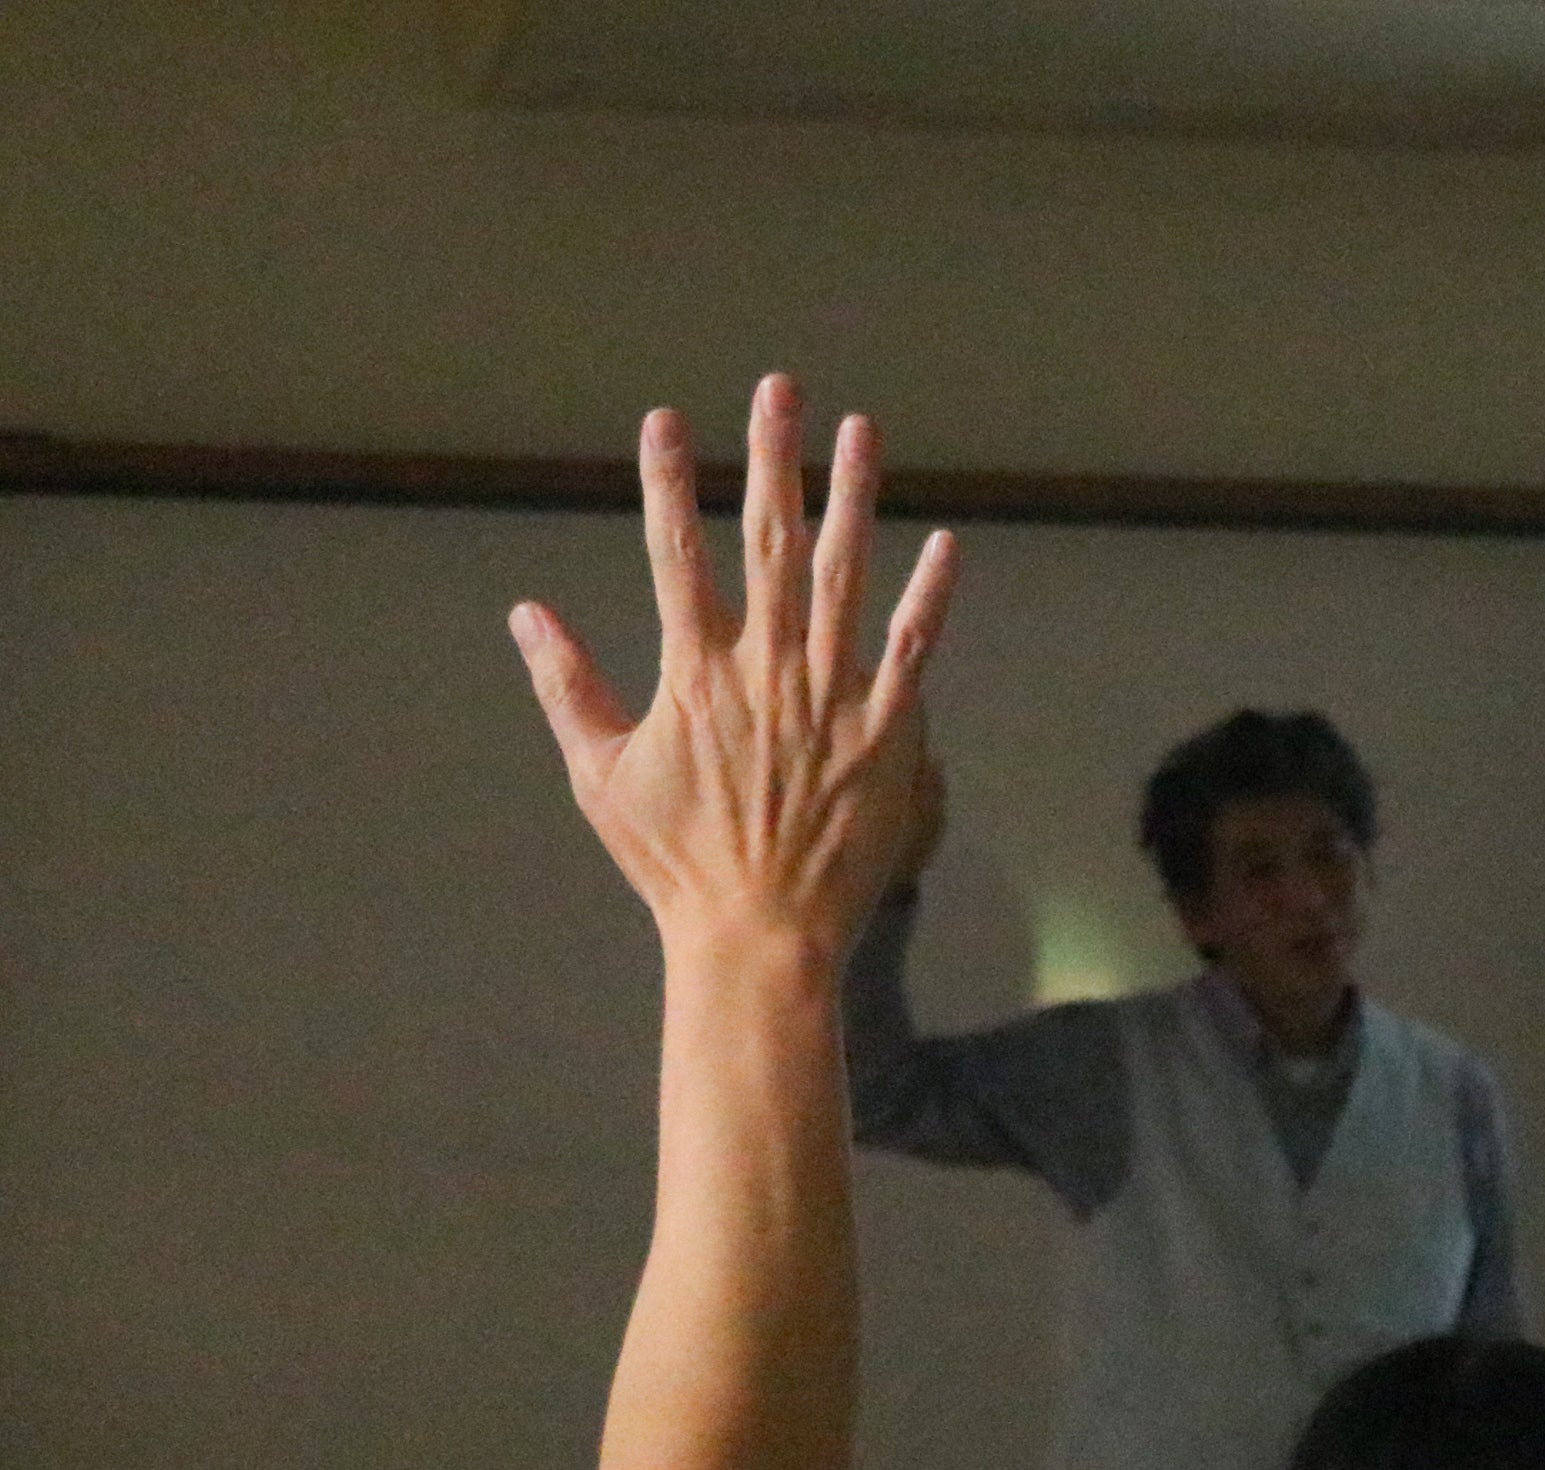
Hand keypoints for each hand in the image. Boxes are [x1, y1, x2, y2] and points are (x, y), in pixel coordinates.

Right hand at [509, 374, 959, 957]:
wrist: (761, 933)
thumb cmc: (677, 862)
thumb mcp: (600, 774)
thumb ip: (567, 686)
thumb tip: (526, 614)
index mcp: (695, 673)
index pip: (675, 552)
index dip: (669, 481)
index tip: (666, 419)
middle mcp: (766, 669)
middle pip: (769, 540)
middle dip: (772, 457)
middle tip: (779, 387)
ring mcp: (833, 696)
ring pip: (845, 576)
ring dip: (852, 497)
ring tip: (858, 429)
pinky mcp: (889, 732)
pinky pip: (913, 649)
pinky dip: (930, 597)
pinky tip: (945, 544)